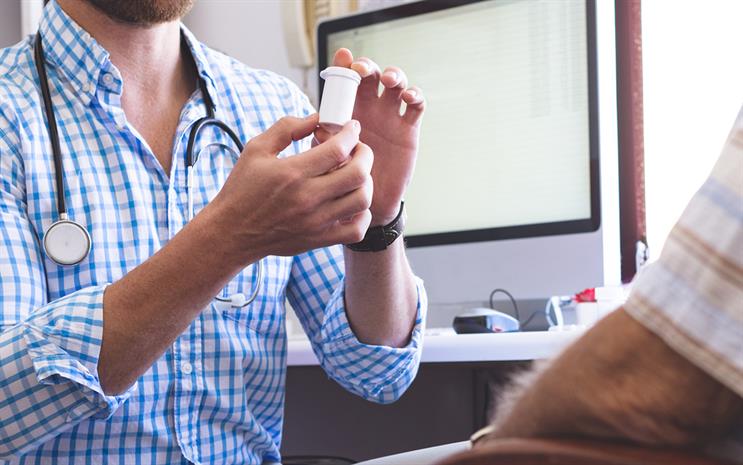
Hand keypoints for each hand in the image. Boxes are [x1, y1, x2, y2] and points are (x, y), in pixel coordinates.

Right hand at [210, 114, 373, 258]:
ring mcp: (316, 221)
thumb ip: (286, 128)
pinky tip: (351, 202)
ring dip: (365, 182)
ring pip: (362, 200)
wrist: (231, 233)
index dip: (351, 133)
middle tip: (358, 149)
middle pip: (358, 174)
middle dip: (365, 154)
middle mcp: (307, 198)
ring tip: (355, 174)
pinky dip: (363, 214)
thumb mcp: (256, 149)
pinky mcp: (319, 239)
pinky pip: (357, 230)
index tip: (351, 127)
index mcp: (292, 173)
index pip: (338, 149)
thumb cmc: (242, 189)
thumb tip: (315, 118)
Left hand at [316, 49, 424, 225]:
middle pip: (372, 75)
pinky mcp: (409, 127)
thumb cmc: (344, 178)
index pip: (346, 80)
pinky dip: (414, 95)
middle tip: (361, 71)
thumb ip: (322, 143)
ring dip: (394, 75)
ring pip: (396, 83)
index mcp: (347, 109)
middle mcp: (370, 107)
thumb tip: (319, 128)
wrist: (369, 202)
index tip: (343, 57)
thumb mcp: (328, 159)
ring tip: (389, 81)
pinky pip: (415, 105)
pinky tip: (408, 96)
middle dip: (368, 67)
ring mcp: (391, 115)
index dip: (345, 64)